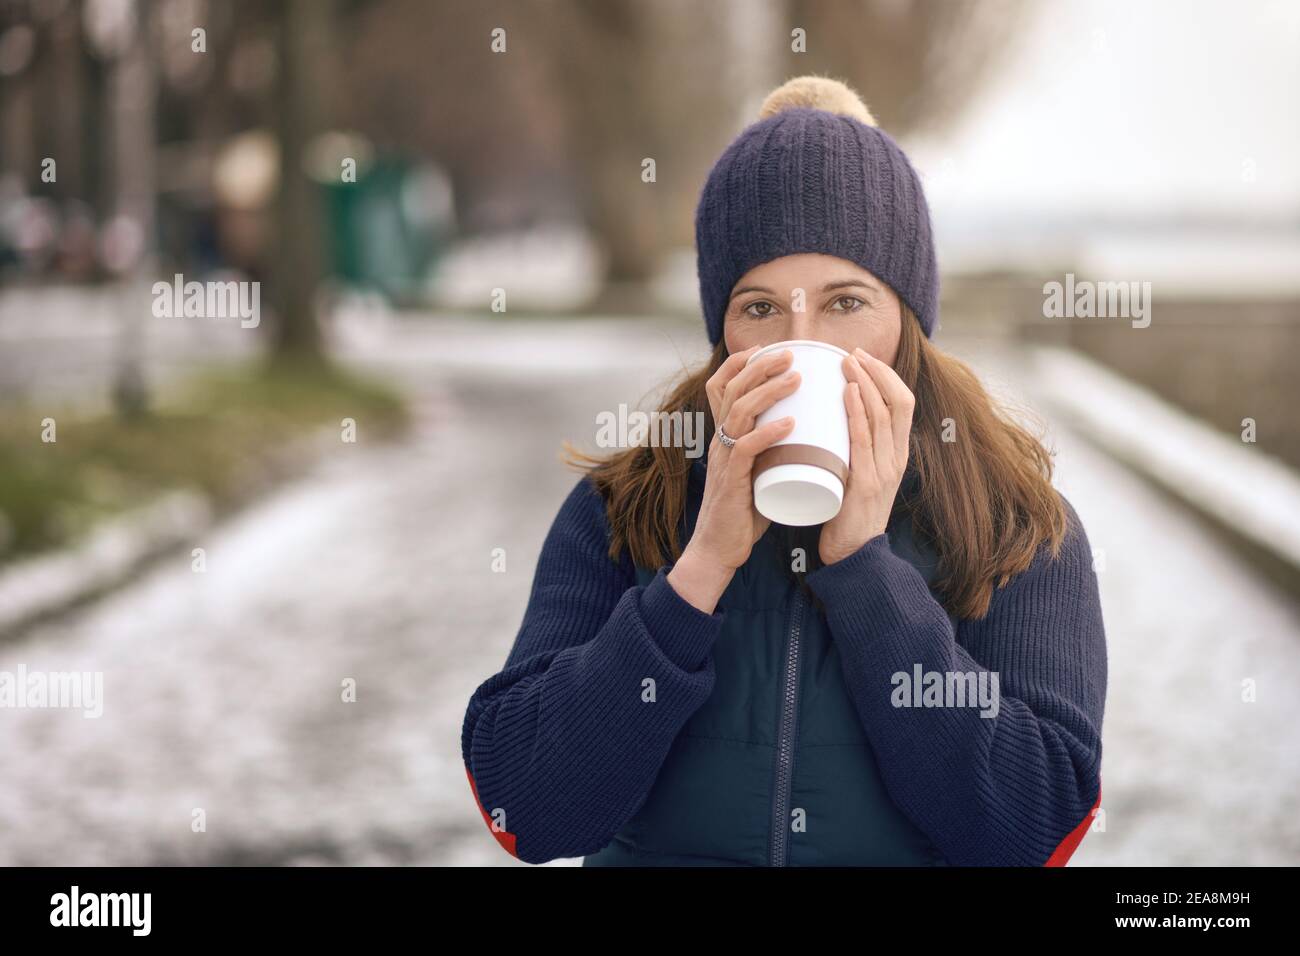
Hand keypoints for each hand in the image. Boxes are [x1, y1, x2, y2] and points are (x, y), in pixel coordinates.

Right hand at [686, 344, 801, 572]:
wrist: (719, 548)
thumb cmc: (742, 511)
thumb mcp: (756, 470)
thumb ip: (772, 450)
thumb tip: (807, 434)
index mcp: (724, 436)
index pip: (720, 388)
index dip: (738, 364)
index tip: (765, 350)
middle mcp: (720, 442)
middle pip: (732, 391)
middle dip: (760, 367)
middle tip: (789, 354)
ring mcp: (723, 459)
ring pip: (739, 413)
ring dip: (768, 392)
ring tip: (795, 378)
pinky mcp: (731, 481)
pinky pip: (745, 449)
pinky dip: (768, 433)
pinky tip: (789, 423)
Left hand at [818, 346, 915, 565]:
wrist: (853, 554)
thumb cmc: (848, 513)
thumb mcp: (857, 473)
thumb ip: (852, 449)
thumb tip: (832, 419)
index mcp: (897, 454)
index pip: (902, 403)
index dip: (886, 376)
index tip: (862, 358)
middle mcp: (897, 458)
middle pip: (898, 401)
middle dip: (876, 371)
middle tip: (851, 353)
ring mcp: (885, 470)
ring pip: (882, 414)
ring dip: (865, 383)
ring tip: (847, 362)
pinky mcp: (867, 482)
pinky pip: (864, 439)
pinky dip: (857, 411)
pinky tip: (848, 392)